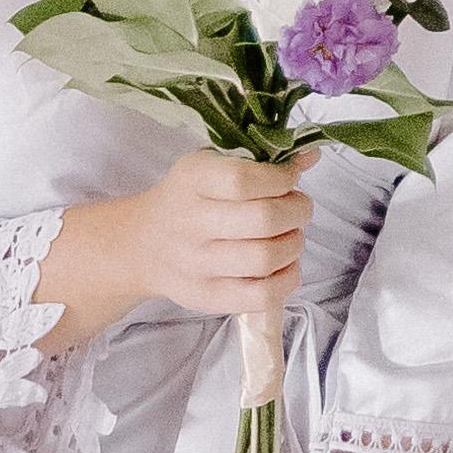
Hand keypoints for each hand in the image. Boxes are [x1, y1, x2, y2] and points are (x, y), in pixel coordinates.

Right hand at [42, 148, 315, 349]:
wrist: (141, 245)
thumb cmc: (187, 198)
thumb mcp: (210, 165)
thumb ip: (260, 159)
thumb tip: (311, 155)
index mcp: (191, 181)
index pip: (244, 180)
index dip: (281, 178)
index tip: (290, 178)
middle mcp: (190, 224)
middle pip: (263, 220)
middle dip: (298, 210)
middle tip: (298, 207)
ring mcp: (196, 265)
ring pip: (266, 258)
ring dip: (294, 244)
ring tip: (290, 235)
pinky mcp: (206, 297)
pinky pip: (261, 296)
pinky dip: (287, 279)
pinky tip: (285, 265)